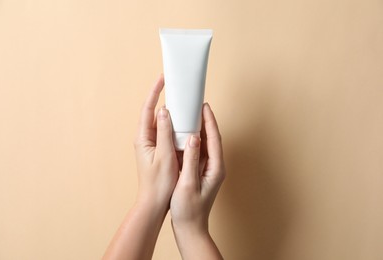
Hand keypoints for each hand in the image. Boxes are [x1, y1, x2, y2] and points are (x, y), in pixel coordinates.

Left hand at [134, 74, 178, 210]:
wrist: (154, 203)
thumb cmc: (158, 183)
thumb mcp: (164, 156)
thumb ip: (164, 133)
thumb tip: (164, 111)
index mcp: (143, 139)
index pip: (147, 109)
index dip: (154, 92)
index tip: (162, 79)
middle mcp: (146, 139)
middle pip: (153, 113)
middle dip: (162, 97)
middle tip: (173, 86)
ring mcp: (152, 145)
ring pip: (161, 122)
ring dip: (170, 112)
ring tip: (180, 101)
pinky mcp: (160, 150)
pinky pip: (166, 132)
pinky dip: (174, 125)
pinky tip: (184, 123)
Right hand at [170, 103, 225, 258]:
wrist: (190, 227)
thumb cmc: (189, 210)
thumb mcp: (188, 184)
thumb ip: (191, 160)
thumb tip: (194, 138)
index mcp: (215, 168)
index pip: (215, 139)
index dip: (210, 121)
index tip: (204, 106)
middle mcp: (215, 167)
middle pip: (213, 138)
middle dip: (206, 121)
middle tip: (198, 105)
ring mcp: (209, 169)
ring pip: (206, 144)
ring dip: (200, 129)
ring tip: (191, 115)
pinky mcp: (201, 172)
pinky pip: (199, 151)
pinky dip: (194, 141)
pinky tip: (185, 135)